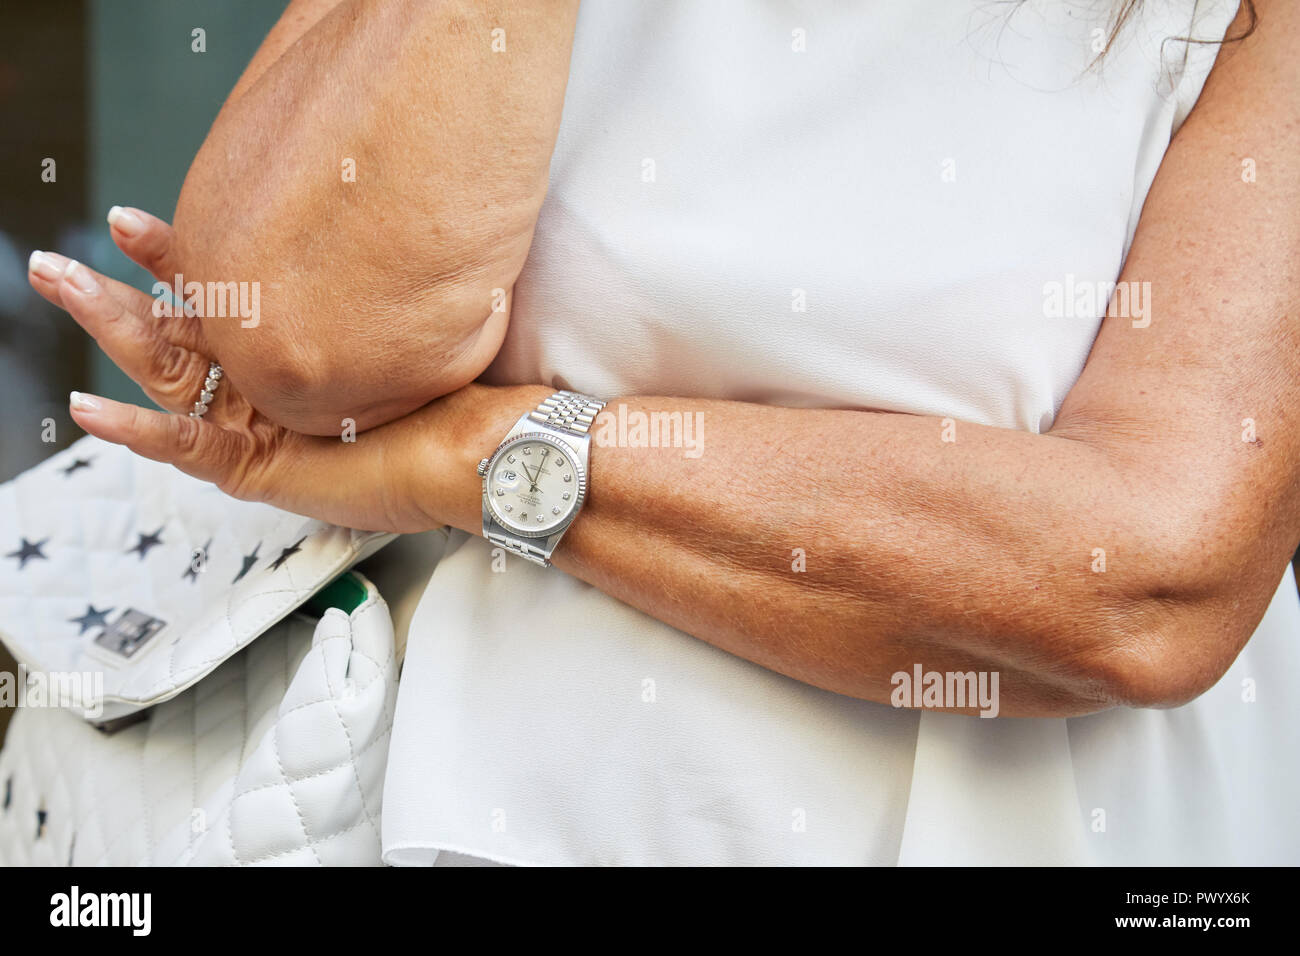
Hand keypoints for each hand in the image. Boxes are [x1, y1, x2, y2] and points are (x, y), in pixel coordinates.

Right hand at [26, 231, 469, 533]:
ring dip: (112, 338)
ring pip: (166, 383)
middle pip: (168, 338)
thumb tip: (332, 205)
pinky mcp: (263, 472)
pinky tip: (94, 406)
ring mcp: (255, 432)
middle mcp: (257, 390)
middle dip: (108, 298)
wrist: (473, 441)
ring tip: (63, 295)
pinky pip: (193, 451)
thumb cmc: (443, 380)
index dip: (166, 263)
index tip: (131, 224)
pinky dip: (142, 432)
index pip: (206, 300)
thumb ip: (339, 276)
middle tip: (54, 263)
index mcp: (278, 352)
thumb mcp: (379, 313)